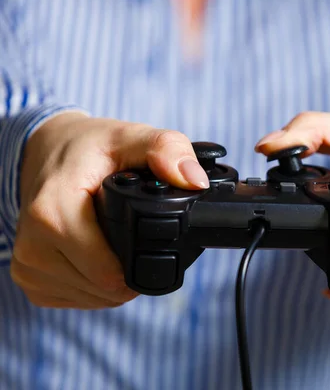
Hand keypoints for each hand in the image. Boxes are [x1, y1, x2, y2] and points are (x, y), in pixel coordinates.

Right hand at [11, 112, 208, 308]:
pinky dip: (96, 285)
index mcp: (52, 212)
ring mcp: (27, 265)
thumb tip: (195, 180)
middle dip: (132, 271)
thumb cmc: (90, 147)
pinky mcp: (29, 279)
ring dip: (114, 280)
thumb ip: (168, 150)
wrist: (47, 150)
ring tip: (114, 241)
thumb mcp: (131, 137)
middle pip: (105, 289)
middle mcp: (33, 244)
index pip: (107, 273)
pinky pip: (78, 299)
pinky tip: (97, 254)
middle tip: (135, 236)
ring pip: (94, 298)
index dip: (140, 265)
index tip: (151, 243)